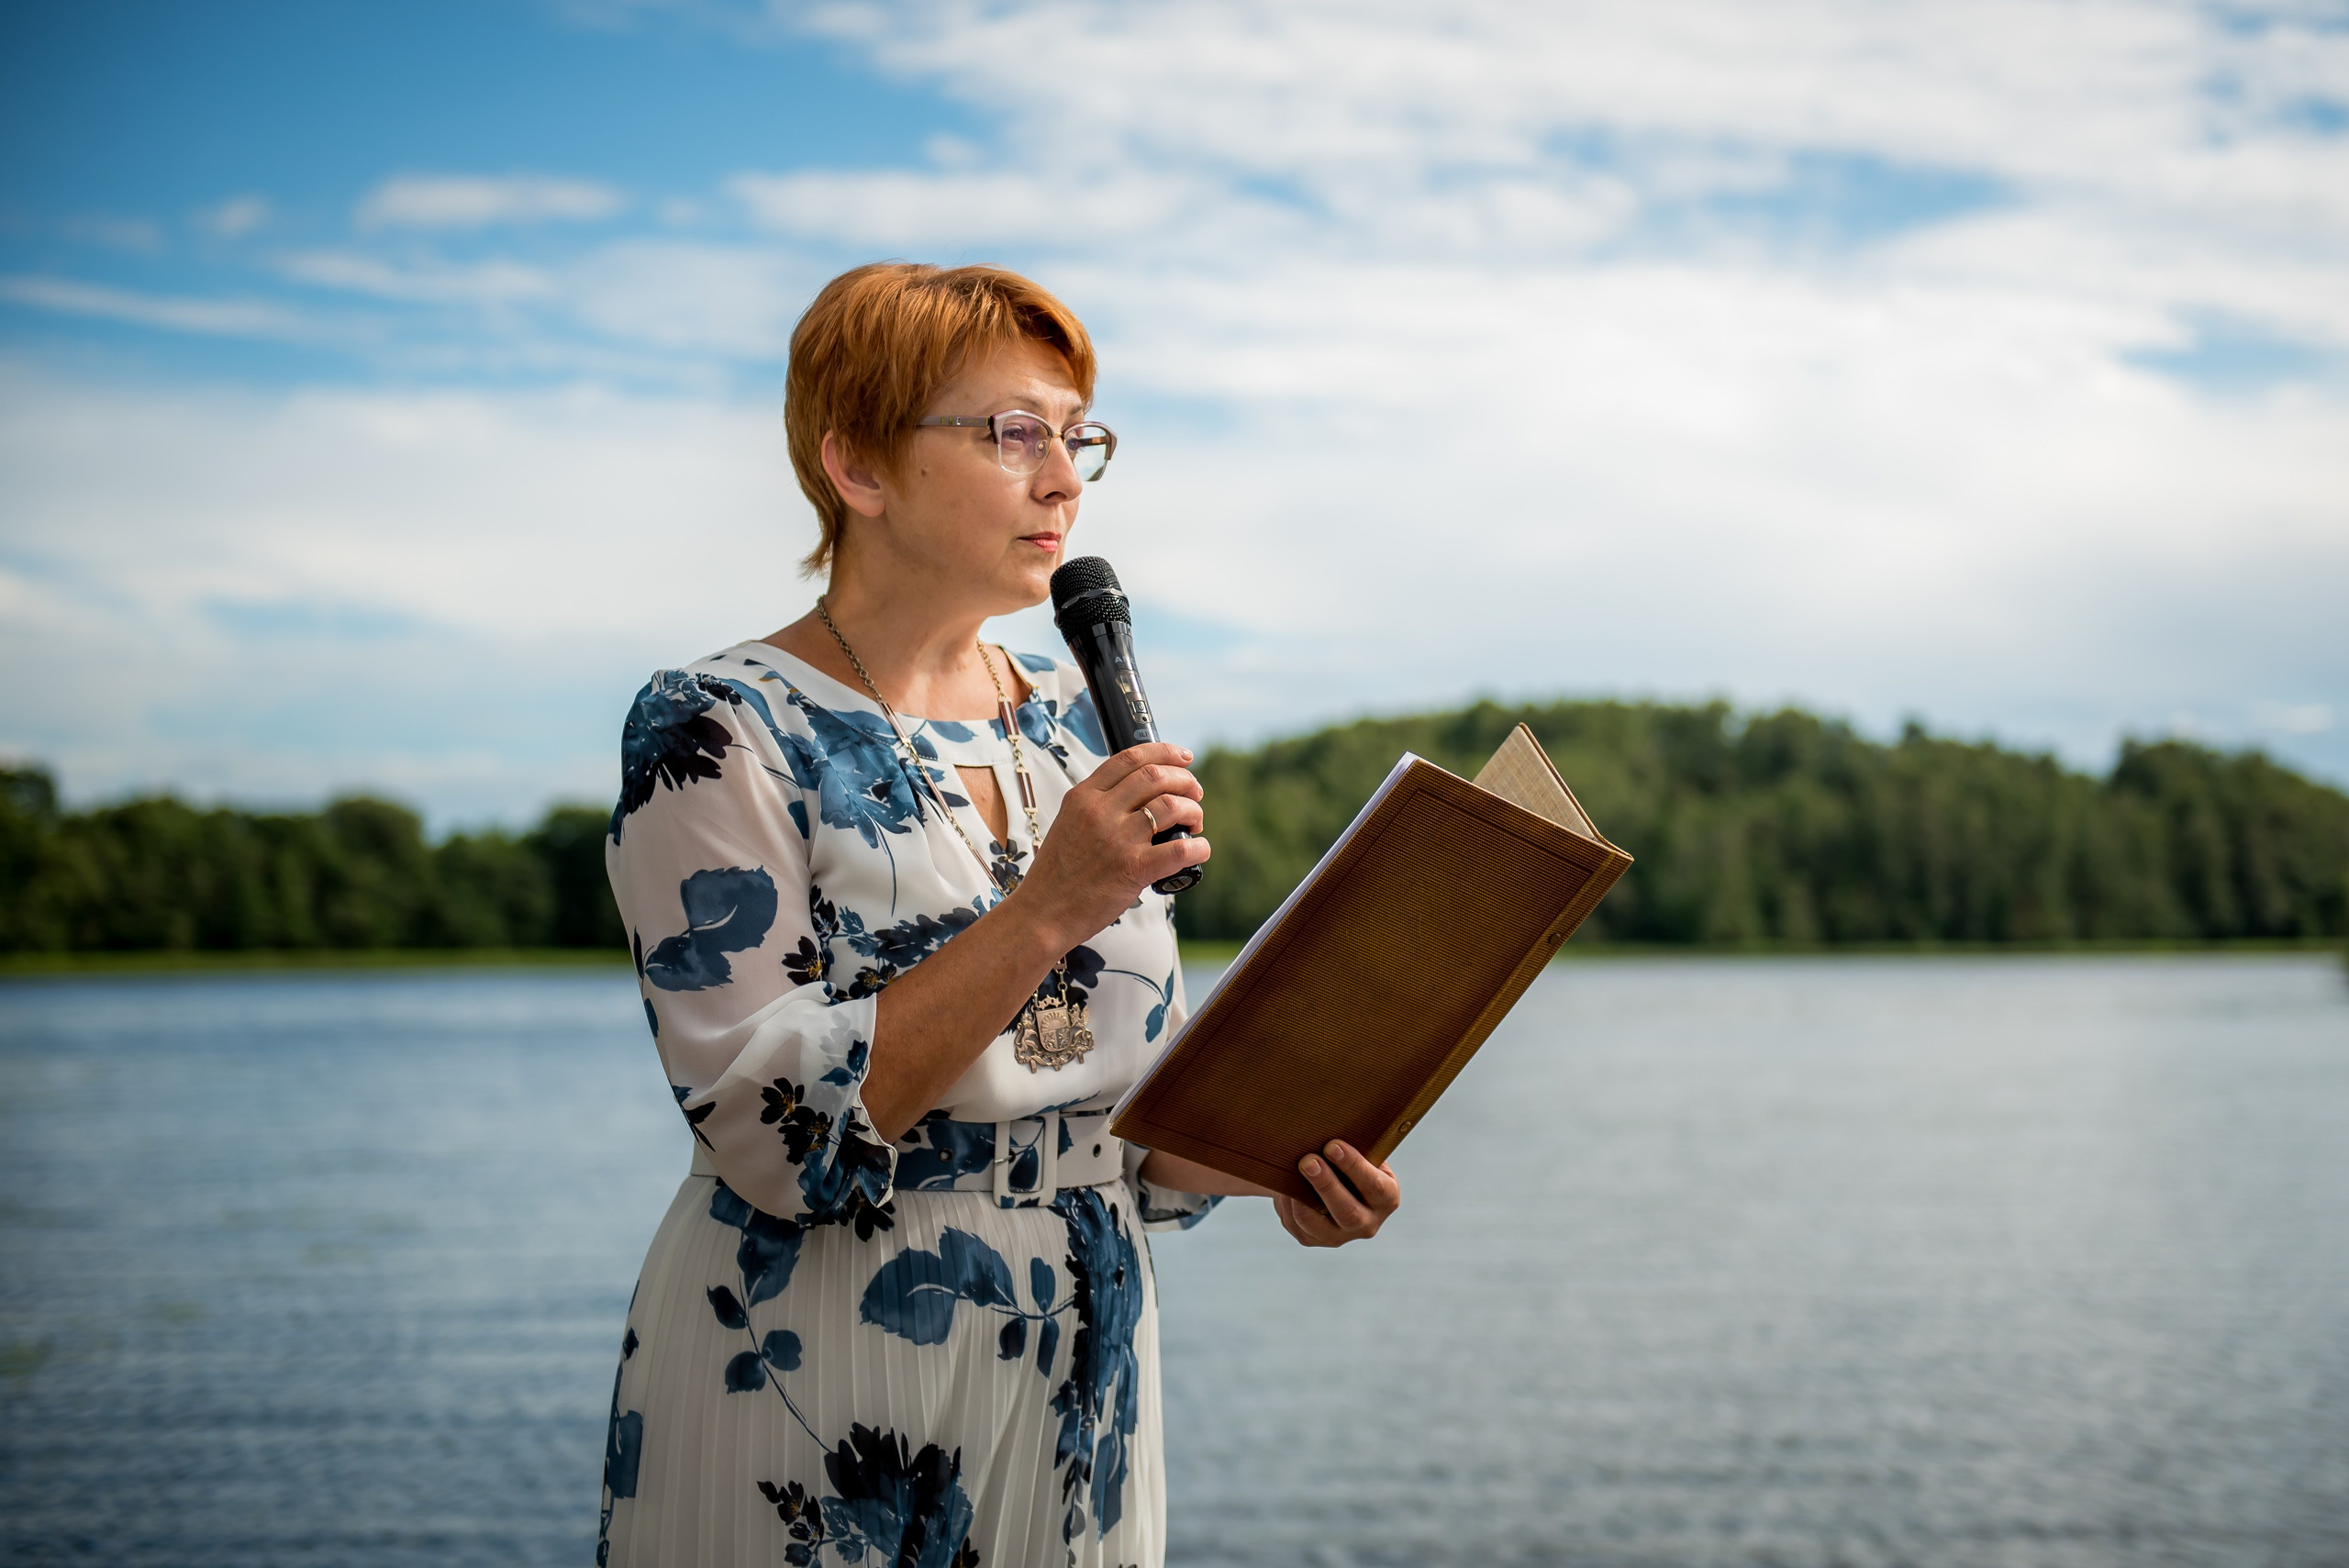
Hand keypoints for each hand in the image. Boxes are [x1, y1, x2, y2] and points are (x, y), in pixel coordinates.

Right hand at [1011, 742, 1208, 946]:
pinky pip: (1179, 850)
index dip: (1164, 752)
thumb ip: (1098, 806)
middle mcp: (1100, 811)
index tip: (1183, 757)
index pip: (1130, 758)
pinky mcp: (1132, 868)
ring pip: (1171, 805)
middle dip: (1185, 780)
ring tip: (1195, 822)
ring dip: (1193, 810)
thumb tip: (1139, 796)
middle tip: (1195, 794)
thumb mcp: (1068, 823)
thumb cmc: (1057, 874)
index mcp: (1083, 797)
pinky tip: (1199, 850)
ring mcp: (1117, 839)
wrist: (1042, 912)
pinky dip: (1198, 847)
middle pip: (1155, 775)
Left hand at [1275, 1141, 1400, 1247]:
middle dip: (1326, 1185)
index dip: (1354, 1166)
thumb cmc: (1348, 1160)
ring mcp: (1340, 1236)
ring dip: (1300, 1198)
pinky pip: (1296, 1225)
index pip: (1375, 1186)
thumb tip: (1329, 1128)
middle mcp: (1367, 1223)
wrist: (1331, 1179)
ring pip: (1315, 1223)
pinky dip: (1288, 1204)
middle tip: (1308, 1161)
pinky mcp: (1313, 1240)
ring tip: (1289, 1174)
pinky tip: (1285, 1187)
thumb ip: (1355, 1147)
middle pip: (1347, 1212)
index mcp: (1386, 1198)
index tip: (1332, 1145)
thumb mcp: (1361, 1153)